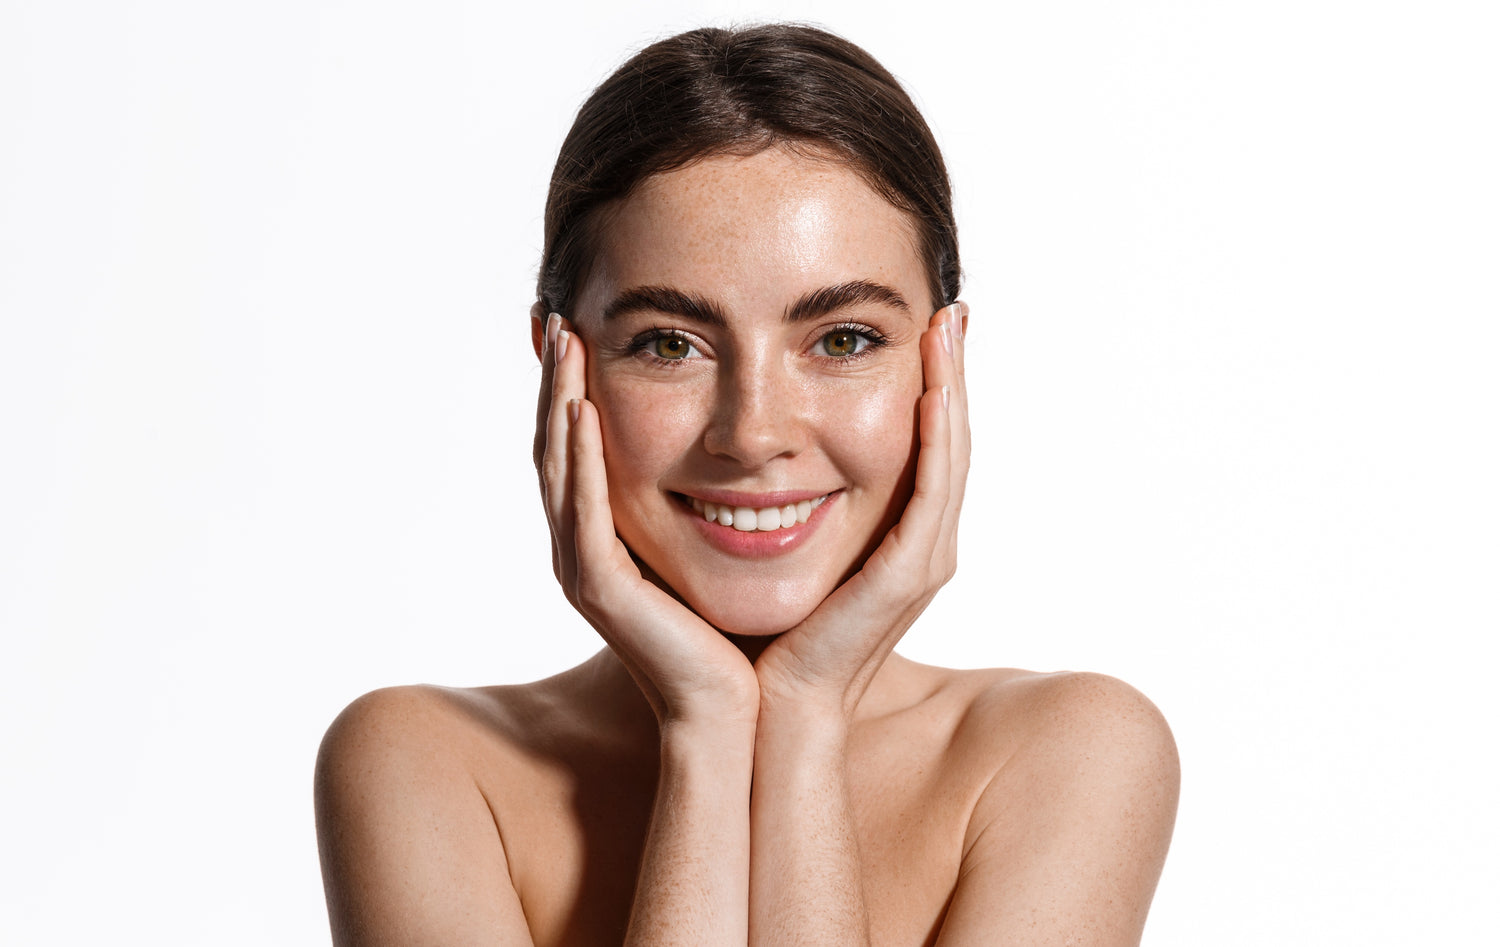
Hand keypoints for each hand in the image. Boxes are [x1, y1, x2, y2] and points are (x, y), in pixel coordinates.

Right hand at [533, 309, 759, 726]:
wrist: (739, 710)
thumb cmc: (736, 632)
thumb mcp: (718, 547)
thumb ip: (706, 500)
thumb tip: (735, 449)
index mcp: (603, 539)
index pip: (577, 449)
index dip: (570, 389)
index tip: (579, 331)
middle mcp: (580, 549)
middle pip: (553, 447)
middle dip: (554, 381)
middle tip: (556, 318)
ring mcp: (582, 568)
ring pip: (558, 468)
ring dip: (558, 401)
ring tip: (565, 342)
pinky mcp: (598, 588)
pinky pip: (582, 510)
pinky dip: (581, 458)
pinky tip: (584, 410)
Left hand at [755, 302, 969, 718]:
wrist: (764, 711)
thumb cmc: (762, 636)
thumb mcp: (776, 550)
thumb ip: (785, 504)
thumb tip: (759, 453)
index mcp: (898, 540)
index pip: (927, 447)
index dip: (932, 387)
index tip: (925, 327)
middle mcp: (925, 547)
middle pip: (952, 441)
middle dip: (953, 373)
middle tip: (951, 311)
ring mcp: (925, 561)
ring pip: (954, 456)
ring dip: (954, 388)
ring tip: (947, 328)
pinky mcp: (910, 575)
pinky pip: (934, 492)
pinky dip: (938, 438)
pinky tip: (932, 389)